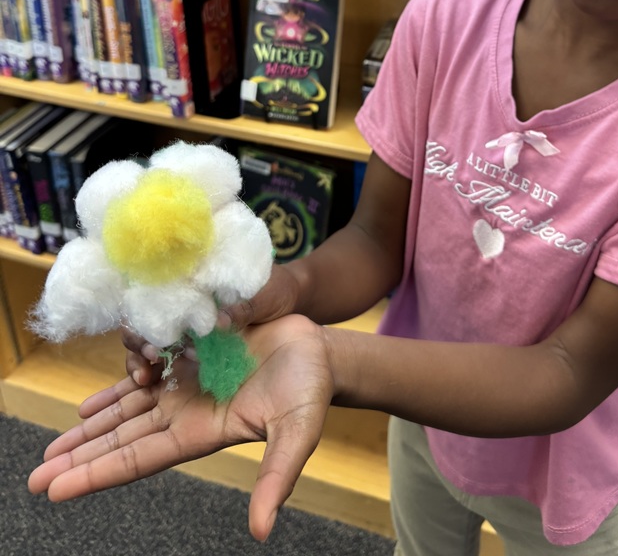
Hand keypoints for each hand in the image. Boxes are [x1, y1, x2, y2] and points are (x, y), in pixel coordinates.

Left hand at [28, 315, 333, 540]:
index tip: (55, 489)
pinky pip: (144, 370)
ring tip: (54, 444)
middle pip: (121, 439)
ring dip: (90, 426)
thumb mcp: (296, 434)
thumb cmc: (310, 391)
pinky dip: (116, 385)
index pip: (138, 458)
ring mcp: (186, 384)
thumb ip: (277, 478)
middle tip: (35, 476)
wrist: (318, 350)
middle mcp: (185, 412)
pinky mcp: (191, 355)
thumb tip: (260, 532)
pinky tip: (91, 399)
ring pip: (126, 409)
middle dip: (79, 456)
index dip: (97, 473)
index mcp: (201, 432)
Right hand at [122, 264, 300, 387]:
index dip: (144, 311)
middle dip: (138, 339)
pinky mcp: (193, 353)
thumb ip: (245, 307)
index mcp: (197, 282)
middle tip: (150, 356)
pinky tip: (149, 382)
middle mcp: (184, 305)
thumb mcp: (265, 293)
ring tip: (145, 376)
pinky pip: (165, 362)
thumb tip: (220, 321)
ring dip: (140, 358)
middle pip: (144, 321)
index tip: (148, 330)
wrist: (290, 301)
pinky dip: (153, 372)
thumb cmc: (276, 288)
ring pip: (149, 344)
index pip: (155, 293)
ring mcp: (186, 330)